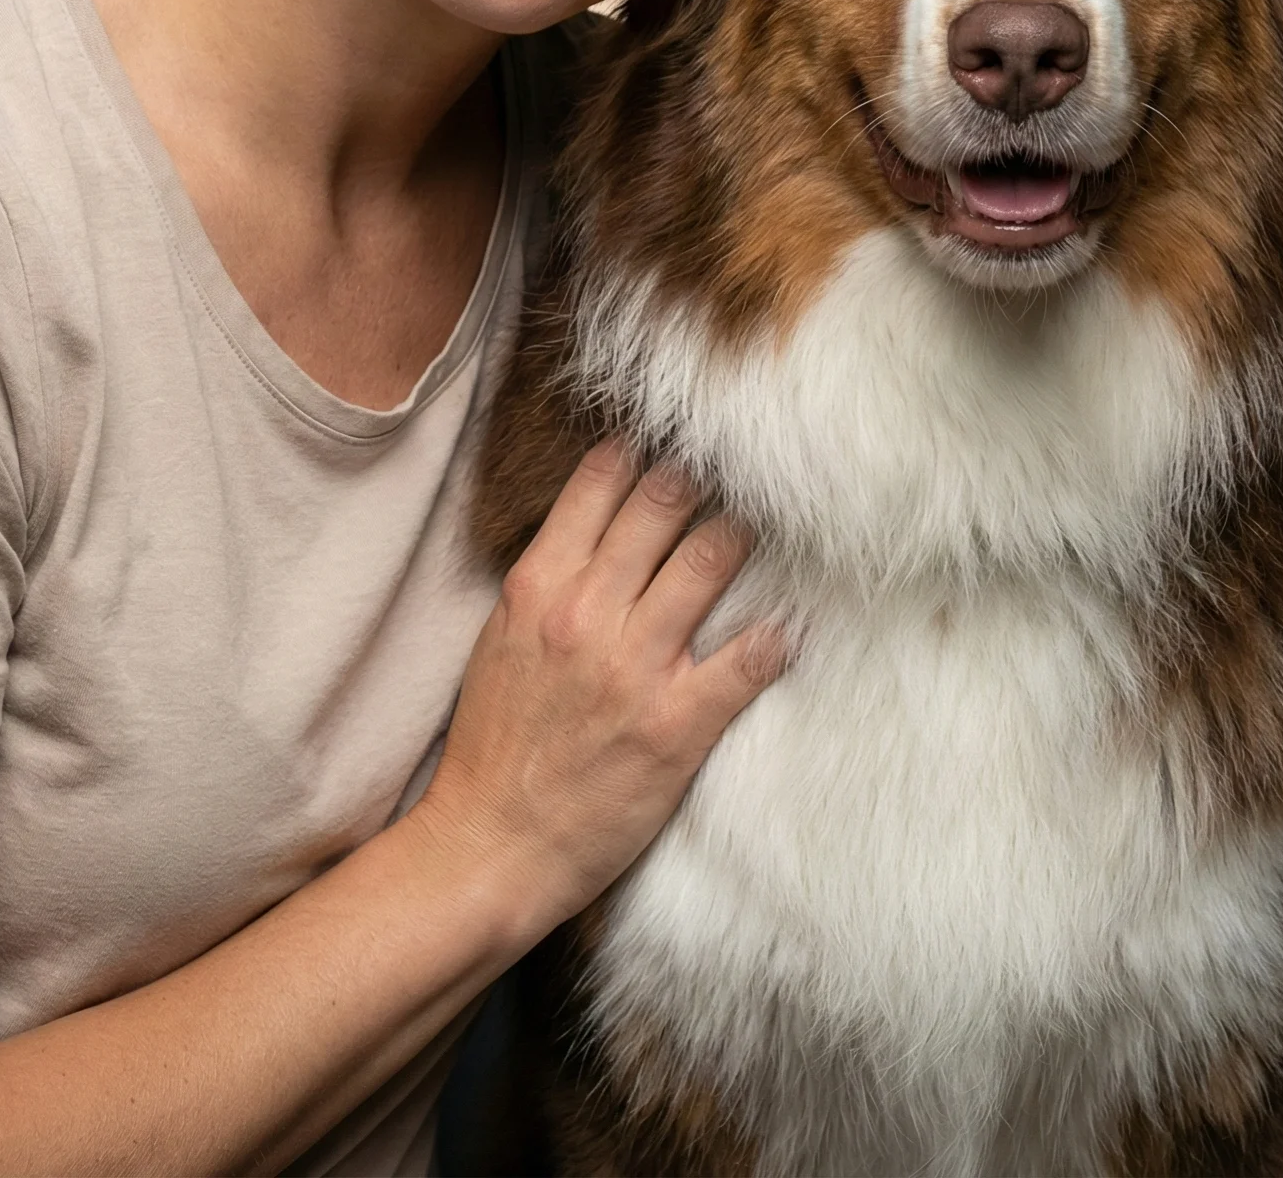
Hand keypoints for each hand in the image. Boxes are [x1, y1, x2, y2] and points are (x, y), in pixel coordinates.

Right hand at [413, 441, 783, 933]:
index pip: (602, 484)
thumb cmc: (496, 743)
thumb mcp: (502, 638)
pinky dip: (778, 635)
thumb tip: (599, 523)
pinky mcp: (676, 726)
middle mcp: (588, 614)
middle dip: (704, 476)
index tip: (675, 437)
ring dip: (744, 533)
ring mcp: (635, 668)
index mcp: (539, 587)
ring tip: (769, 521)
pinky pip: (747, 661)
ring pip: (710, 560)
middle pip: (665, 506)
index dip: (645, 451)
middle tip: (736, 463)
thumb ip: (550, 579)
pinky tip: (794, 622)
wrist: (488, 845)